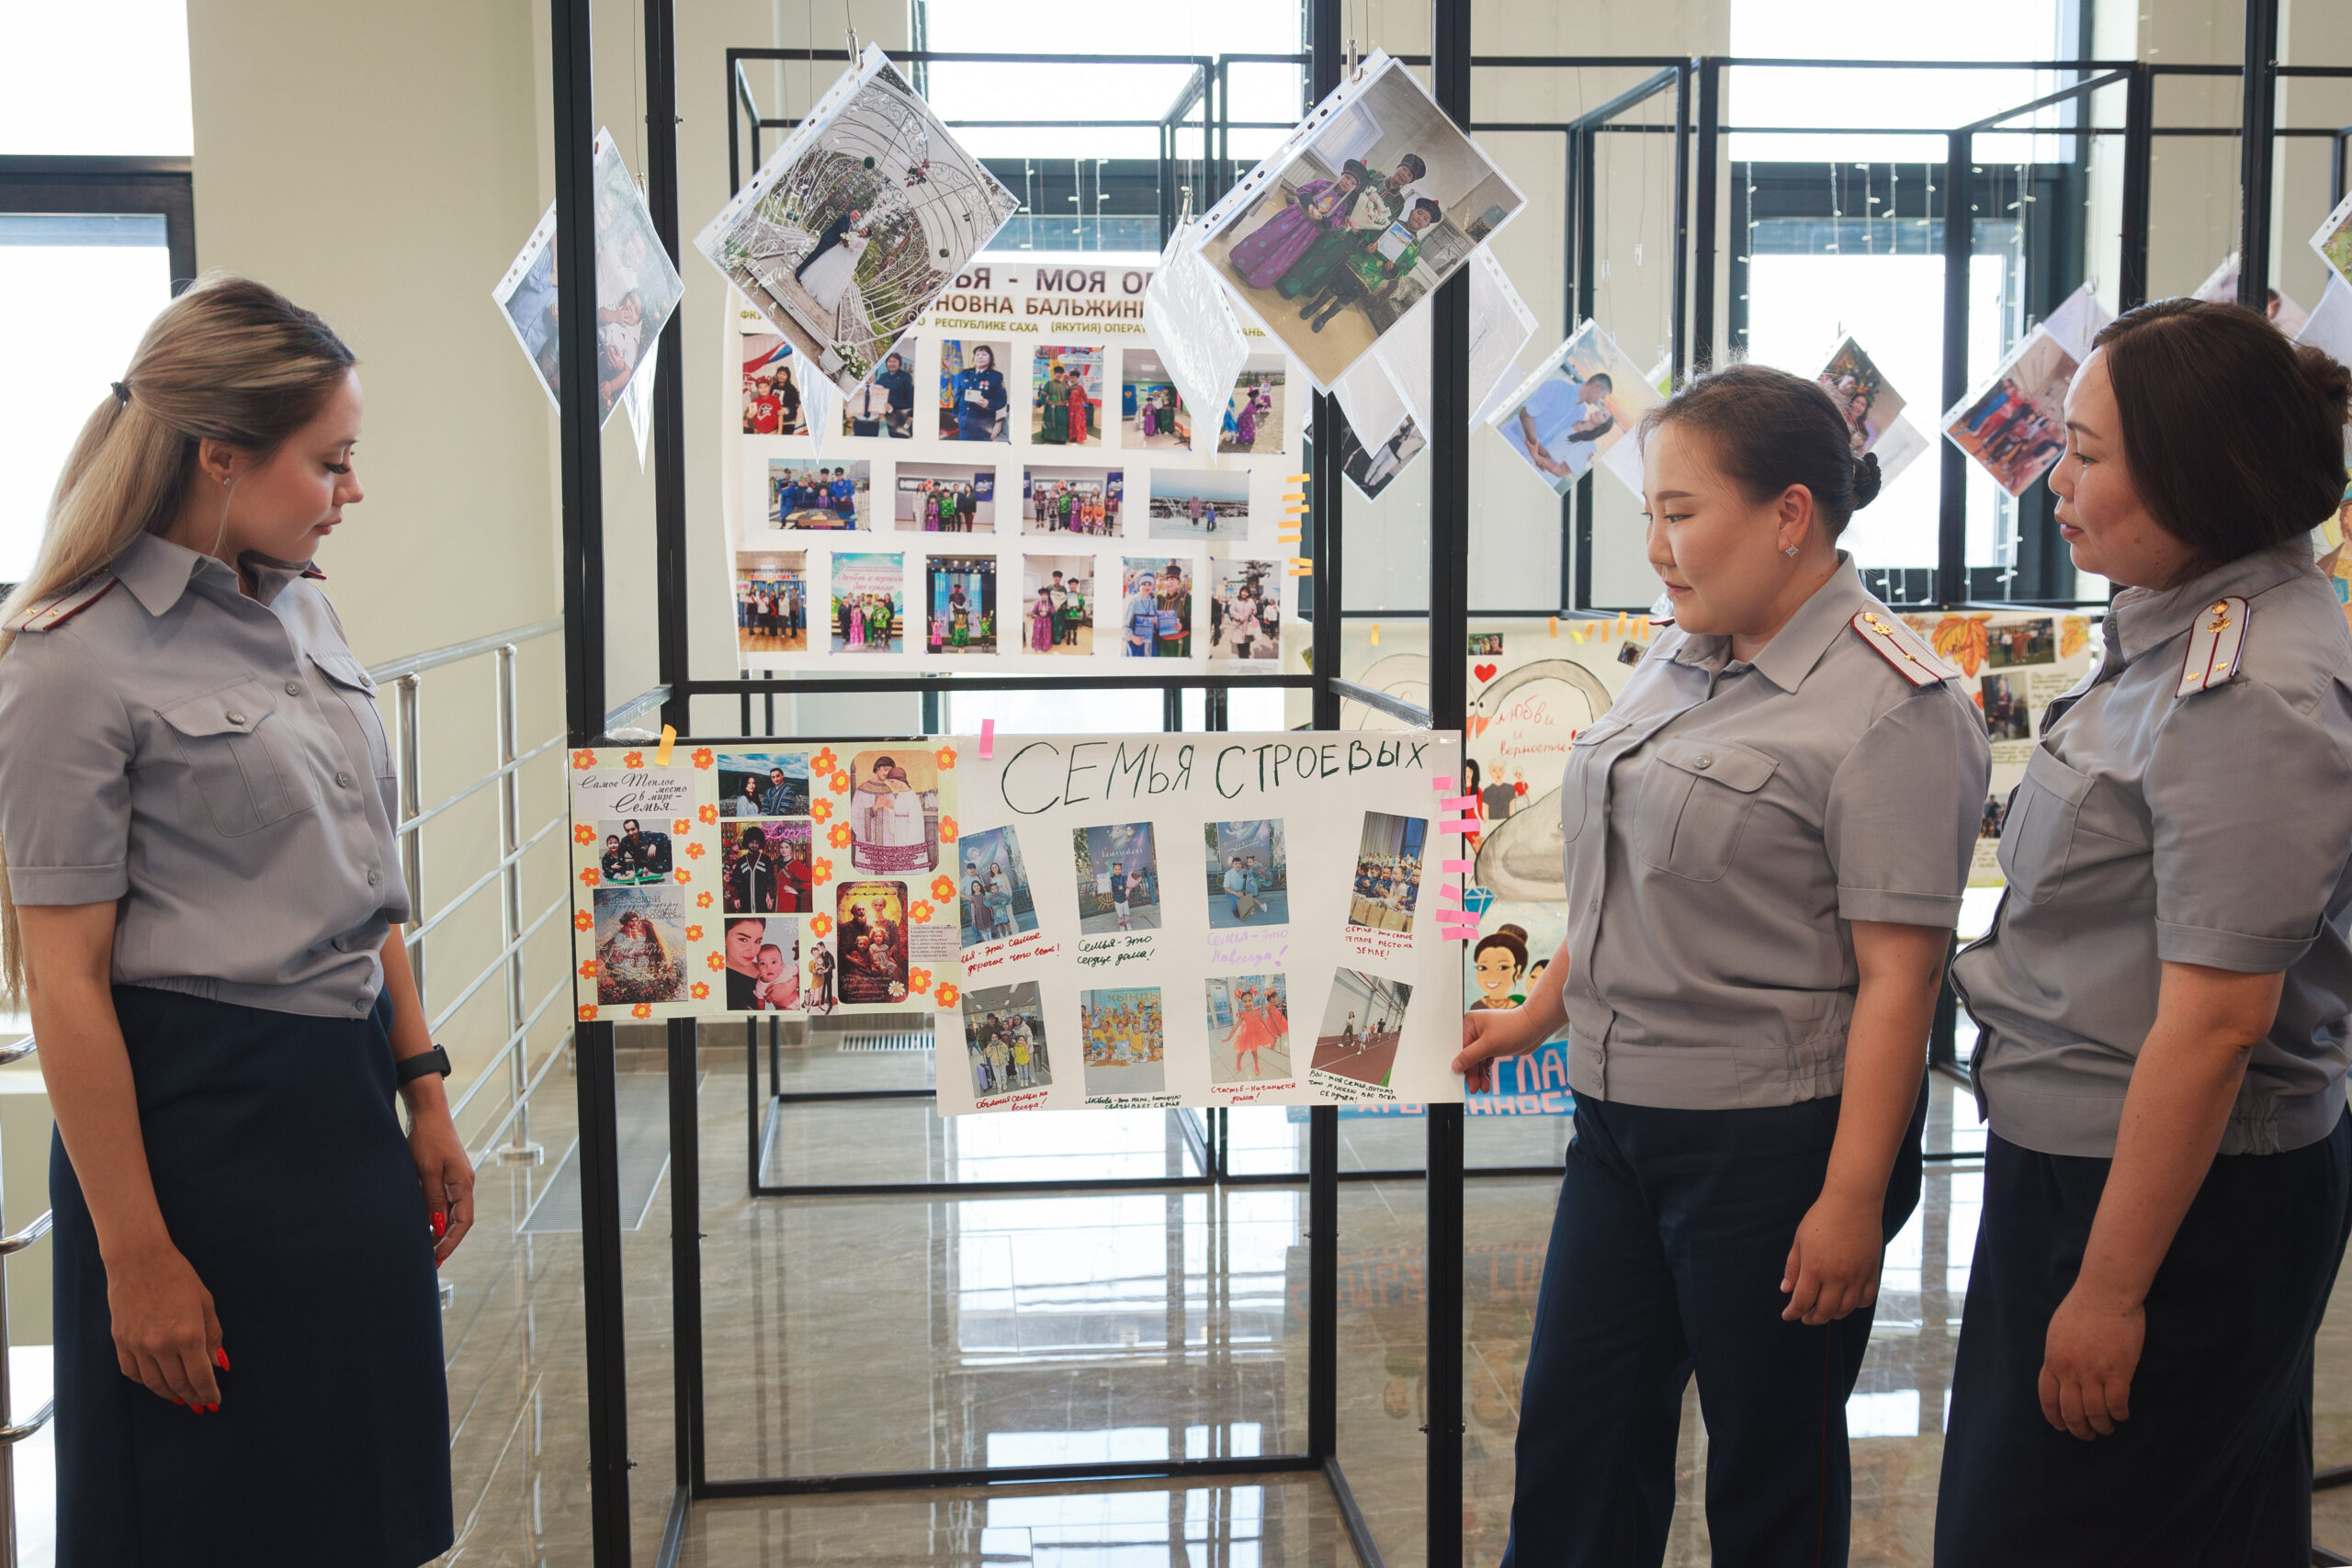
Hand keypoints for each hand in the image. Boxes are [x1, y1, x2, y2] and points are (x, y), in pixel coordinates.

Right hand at [107, 1240, 222, 1407]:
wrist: (139, 1260)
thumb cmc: (178, 1276)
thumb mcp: (205, 1303)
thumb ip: (212, 1336)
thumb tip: (216, 1364)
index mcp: (187, 1335)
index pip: (200, 1376)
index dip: (208, 1393)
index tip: (214, 1402)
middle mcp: (161, 1345)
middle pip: (178, 1384)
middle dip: (192, 1397)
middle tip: (200, 1404)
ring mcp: (137, 1345)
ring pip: (154, 1383)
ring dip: (170, 1394)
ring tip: (181, 1397)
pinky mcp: (120, 1342)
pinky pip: (133, 1372)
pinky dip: (146, 1382)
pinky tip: (156, 1382)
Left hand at [408, 1109, 475, 1266]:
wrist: (428, 1113)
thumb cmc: (427, 1138)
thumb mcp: (427, 1172)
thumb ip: (432, 1200)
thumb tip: (436, 1228)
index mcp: (464, 1184)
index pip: (463, 1223)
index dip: (451, 1243)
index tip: (438, 1260)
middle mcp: (463, 1184)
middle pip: (459, 1221)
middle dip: (446, 1242)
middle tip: (431, 1262)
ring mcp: (456, 1180)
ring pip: (451, 1213)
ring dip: (441, 1232)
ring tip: (426, 1249)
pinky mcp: (446, 1175)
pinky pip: (445, 1203)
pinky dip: (436, 1218)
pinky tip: (424, 1226)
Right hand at [1453, 1007, 1541, 1092]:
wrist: (1536, 1027)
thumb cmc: (1514, 1029)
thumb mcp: (1489, 1045)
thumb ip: (1470, 1057)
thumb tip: (1455, 1066)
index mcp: (1470, 1023)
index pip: (1460, 1048)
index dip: (1461, 1064)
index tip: (1461, 1080)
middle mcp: (1475, 1030)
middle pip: (1468, 1056)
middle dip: (1472, 1073)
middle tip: (1473, 1088)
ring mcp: (1484, 1038)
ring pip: (1477, 1061)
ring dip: (1479, 1075)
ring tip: (1482, 1088)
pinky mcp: (1493, 1046)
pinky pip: (1485, 1061)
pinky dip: (1486, 1071)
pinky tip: (1486, 1082)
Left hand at [1780, 1190, 1883, 1323]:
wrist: (1853, 1202)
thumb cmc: (1822, 1218)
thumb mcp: (1800, 1241)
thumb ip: (1793, 1268)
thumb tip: (1786, 1290)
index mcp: (1814, 1268)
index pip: (1802, 1302)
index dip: (1793, 1312)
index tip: (1788, 1315)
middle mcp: (1837, 1277)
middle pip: (1824, 1311)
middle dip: (1812, 1318)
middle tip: (1805, 1316)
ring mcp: (1857, 1276)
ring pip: (1845, 1309)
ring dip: (1832, 1315)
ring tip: (1823, 1311)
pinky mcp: (1872, 1273)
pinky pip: (1865, 1300)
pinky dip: (1854, 1306)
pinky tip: (1845, 1301)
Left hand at [2039, 1285, 2142, 1439]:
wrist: (2105, 1294)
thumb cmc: (2083, 1307)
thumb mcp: (2058, 1332)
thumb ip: (2059, 1355)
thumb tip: (2061, 1374)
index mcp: (2053, 1360)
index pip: (2048, 1397)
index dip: (2054, 1416)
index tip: (2061, 1427)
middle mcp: (2070, 1371)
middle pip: (2071, 1411)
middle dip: (2079, 1429)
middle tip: (2088, 1435)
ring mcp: (2093, 1373)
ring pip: (2095, 1413)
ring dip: (2101, 1426)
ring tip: (2107, 1429)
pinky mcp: (2118, 1372)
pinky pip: (2117, 1404)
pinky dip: (2119, 1414)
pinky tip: (2122, 1415)